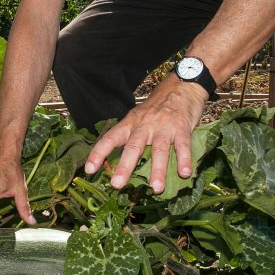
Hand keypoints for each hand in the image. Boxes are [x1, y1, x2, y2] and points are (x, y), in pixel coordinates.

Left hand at [83, 78, 205, 193]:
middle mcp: (144, 125)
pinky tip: (185, 174)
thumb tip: (117, 162)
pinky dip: (184, 160)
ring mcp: (164, 126)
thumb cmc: (157, 106)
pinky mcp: (182, 127)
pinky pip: (182, 146)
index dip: (99, 153)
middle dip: (125, 166)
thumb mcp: (139, 117)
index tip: (89, 169)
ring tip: (156, 189)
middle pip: (133, 146)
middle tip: (117, 184)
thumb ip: (130, 136)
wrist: (182, 85)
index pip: (111, 138)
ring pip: (159, 149)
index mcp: (130, 123)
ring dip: (158, 170)